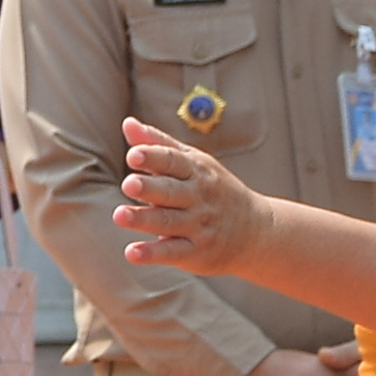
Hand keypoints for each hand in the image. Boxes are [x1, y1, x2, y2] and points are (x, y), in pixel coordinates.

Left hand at [112, 118, 275, 271]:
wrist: (255, 231)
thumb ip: (159, 145)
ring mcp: (198, 226)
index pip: (173, 161)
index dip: (154, 157)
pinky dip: (153, 253)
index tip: (133, 154)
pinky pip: (173, 252)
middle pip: (170, 192)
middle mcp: (197, 198)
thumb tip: (127, 123)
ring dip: (143, 219)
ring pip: (168, 222)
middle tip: (128, 184)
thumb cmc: (214, 190)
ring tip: (119, 215)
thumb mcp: (194, 162)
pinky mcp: (196, 253)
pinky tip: (132, 253)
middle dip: (150, 187)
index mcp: (196, 172)